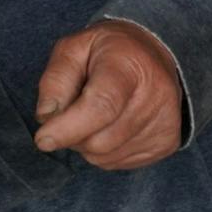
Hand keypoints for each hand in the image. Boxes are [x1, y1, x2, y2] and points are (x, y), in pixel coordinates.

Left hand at [34, 20, 184, 170]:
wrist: (152, 56)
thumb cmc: (105, 52)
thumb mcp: (72, 48)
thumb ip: (55, 79)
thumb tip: (46, 116)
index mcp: (128, 66)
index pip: (102, 106)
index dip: (69, 127)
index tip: (43, 139)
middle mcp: (155, 97)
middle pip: (101, 139)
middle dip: (71, 134)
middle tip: (68, 111)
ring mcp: (165, 123)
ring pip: (107, 155)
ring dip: (85, 144)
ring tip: (90, 114)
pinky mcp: (167, 143)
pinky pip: (118, 162)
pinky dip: (102, 151)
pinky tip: (108, 125)